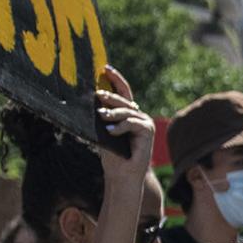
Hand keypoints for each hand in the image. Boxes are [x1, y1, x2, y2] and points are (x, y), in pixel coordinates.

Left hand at [97, 67, 155, 190]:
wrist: (122, 175)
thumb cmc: (112, 156)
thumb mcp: (104, 132)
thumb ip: (104, 117)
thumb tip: (94, 98)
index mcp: (128, 114)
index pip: (123, 92)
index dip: (115, 79)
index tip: (105, 68)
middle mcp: (138, 116)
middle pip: (124, 99)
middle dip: (110, 95)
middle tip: (98, 94)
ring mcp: (144, 122)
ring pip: (127, 111)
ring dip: (113, 113)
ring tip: (101, 115)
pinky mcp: (148, 131)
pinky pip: (132, 123)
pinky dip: (120, 127)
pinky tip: (110, 132)